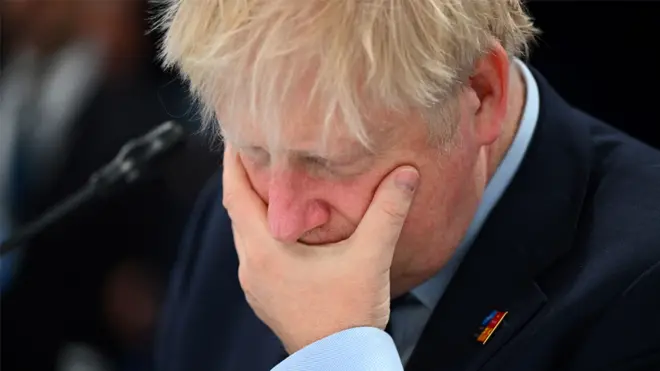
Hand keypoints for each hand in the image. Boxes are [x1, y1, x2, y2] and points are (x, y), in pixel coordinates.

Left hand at [223, 146, 419, 353]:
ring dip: (252, 206)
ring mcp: (256, 284)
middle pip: (237, 211)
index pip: (236, 195)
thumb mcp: (370, 258)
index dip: (233, 162)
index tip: (236, 136)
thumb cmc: (348, 315)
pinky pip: (254, 251)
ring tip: (268, 181)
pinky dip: (262, 229)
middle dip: (242, 179)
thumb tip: (406, 174)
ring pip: (245, 232)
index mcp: (265, 251)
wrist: (340, 362)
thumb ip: (387, 213)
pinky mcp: (266, 296)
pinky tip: (283, 225)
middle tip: (254, 150)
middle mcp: (252, 266)